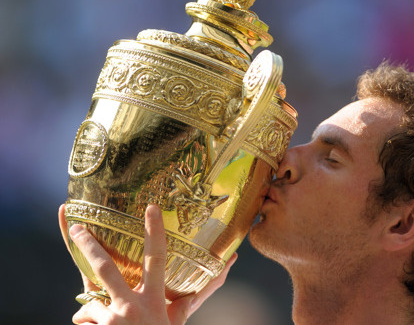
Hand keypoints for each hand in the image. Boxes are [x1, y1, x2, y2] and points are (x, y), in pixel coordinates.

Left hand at [59, 204, 236, 324]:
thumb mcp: (178, 320)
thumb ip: (194, 298)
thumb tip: (228, 268)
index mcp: (155, 300)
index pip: (157, 258)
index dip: (154, 232)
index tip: (151, 208)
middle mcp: (131, 306)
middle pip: (104, 266)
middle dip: (87, 244)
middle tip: (77, 227)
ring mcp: (112, 319)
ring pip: (90, 300)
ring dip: (93, 311)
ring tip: (106, 324)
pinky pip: (83, 320)